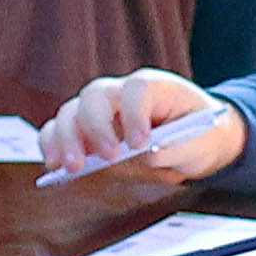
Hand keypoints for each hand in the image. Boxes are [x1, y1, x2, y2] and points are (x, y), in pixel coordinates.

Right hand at [37, 69, 247, 182]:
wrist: (193, 139)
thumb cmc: (198, 135)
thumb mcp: (203, 143)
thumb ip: (180, 148)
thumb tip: (149, 156)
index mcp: (153, 87)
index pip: (137, 90)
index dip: (134, 114)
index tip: (139, 144)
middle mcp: (120, 93)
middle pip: (95, 96)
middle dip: (96, 127)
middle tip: (108, 157)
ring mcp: (99, 111)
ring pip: (70, 112)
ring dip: (67, 139)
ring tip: (72, 167)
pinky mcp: (84, 131)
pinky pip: (58, 130)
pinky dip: (52, 146)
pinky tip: (54, 166)